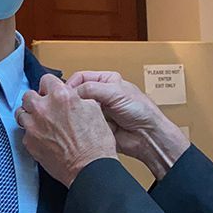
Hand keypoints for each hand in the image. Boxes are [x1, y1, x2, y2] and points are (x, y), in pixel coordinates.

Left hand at [16, 73, 118, 186]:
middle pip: (29, 95)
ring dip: (30, 116)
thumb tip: (71, 96)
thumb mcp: (94, 110)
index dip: (50, 87)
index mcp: (61, 96)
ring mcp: (33, 125)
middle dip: (37, 101)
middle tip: (46, 109)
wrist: (91, 169)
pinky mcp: (29, 142)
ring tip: (41, 123)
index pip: (46, 80)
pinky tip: (43, 138)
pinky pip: (25, 132)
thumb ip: (77, 98)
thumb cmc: (96, 143)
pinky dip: (32, 134)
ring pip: (21, 113)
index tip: (51, 92)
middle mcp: (43, 108)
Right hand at [68, 71, 189, 178]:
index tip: (64, 93)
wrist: (148, 136)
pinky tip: (79, 126)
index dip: (71, 84)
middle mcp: (101, 94)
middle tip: (65, 105)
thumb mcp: (116, 92)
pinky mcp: (97, 125)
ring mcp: (98, 110)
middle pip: (77, 93)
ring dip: (76, 112)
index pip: (81, 77)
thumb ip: (92, 88)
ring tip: (73, 116)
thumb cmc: (141, 111)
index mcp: (106, 80)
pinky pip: (82, 123)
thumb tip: (71, 91)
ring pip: (79, 109)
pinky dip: (80, 124)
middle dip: (72, 99)